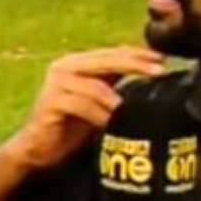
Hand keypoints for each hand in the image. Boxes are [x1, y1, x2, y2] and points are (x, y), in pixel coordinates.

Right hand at [0, 47, 163, 169]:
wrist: (37, 148)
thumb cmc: (70, 125)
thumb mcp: (97, 100)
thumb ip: (113, 83)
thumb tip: (149, 71)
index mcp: (76, 63)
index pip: (111, 53)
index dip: (137, 55)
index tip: (162, 60)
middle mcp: (64, 67)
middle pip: (105, 61)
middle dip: (134, 65)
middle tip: (159, 71)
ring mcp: (55, 84)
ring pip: (95, 86)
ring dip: (116, 102)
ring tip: (129, 113)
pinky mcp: (50, 102)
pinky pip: (82, 105)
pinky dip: (99, 115)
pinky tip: (109, 125)